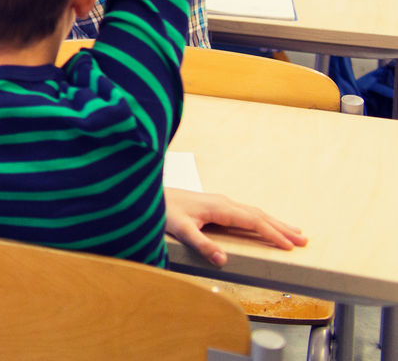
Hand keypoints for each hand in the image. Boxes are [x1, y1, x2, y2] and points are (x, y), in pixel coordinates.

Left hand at [163, 188, 305, 266]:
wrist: (150, 193)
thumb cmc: (164, 210)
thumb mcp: (181, 230)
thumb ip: (201, 244)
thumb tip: (224, 260)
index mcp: (220, 208)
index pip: (253, 222)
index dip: (272, 234)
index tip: (290, 246)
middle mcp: (224, 202)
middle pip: (259, 216)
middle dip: (282, 228)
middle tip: (304, 240)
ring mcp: (221, 202)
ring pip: (254, 212)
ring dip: (275, 223)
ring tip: (295, 232)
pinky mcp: (216, 205)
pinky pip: (246, 212)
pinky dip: (261, 219)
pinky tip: (265, 224)